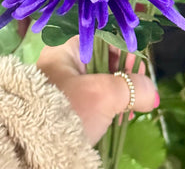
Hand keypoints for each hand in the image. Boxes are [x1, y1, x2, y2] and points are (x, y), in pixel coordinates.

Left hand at [37, 36, 158, 144]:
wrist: (32, 146)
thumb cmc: (68, 109)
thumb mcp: (103, 95)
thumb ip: (132, 87)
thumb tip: (152, 92)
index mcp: (66, 49)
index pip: (103, 39)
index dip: (125, 52)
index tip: (138, 72)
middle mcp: (62, 63)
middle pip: (104, 61)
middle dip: (124, 78)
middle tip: (136, 95)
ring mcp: (62, 86)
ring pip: (100, 82)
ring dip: (118, 95)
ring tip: (127, 112)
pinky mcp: (64, 107)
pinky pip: (93, 100)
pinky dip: (107, 107)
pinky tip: (116, 119)